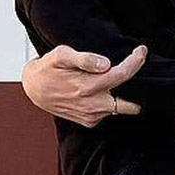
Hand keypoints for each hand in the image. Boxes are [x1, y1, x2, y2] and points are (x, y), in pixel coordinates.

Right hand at [21, 45, 146, 127]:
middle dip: (139, 92)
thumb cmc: (48, 70)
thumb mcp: (61, 55)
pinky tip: (104, 93)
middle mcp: (93, 105)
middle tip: (136, 76)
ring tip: (117, 82)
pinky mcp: (90, 122)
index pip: (123, 74)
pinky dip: (112, 103)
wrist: (33, 89)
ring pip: (122, 109)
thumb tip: (105, 64)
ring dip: (124, 97)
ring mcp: (92, 116)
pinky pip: (110, 113)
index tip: (142, 51)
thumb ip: (84, 59)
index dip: (136, 61)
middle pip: (132, 104)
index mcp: (88, 86)